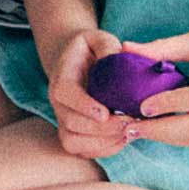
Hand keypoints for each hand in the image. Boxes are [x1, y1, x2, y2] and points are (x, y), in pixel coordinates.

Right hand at [43, 26, 136, 163]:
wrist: (78, 63)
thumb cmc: (91, 50)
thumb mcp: (99, 38)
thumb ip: (107, 45)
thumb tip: (118, 57)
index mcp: (62, 76)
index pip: (65, 93)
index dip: (83, 105)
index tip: (104, 113)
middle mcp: (58, 102)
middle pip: (70, 122)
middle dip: (101, 128)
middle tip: (129, 122)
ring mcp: (63, 120)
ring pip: (73, 142)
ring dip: (102, 142)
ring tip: (128, 132)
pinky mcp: (73, 133)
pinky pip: (82, 151)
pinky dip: (103, 150)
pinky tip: (123, 138)